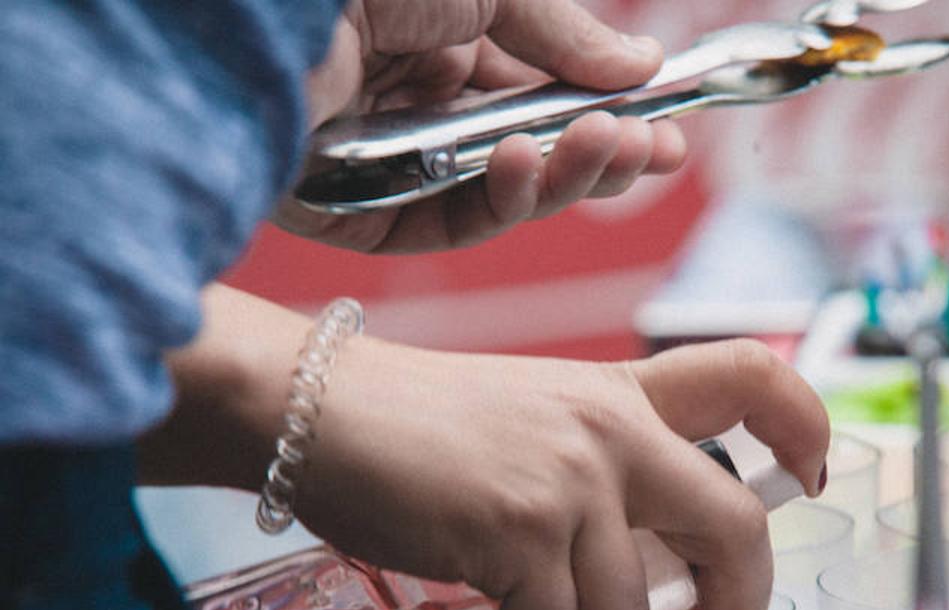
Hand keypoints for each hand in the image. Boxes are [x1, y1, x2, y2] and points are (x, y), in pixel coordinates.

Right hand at [143, 287, 829, 609]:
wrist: (319, 412)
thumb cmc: (418, 427)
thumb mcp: (533, 423)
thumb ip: (600, 479)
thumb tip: (646, 585)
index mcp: (621, 396)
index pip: (748, 375)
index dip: (804, 424)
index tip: (811, 478)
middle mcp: (612, 431)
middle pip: (734, 526)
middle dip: (737, 608)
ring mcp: (570, 480)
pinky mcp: (517, 531)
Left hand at [275, 0, 687, 251]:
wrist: (256, 6)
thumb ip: (564, 36)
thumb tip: (641, 66)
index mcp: (444, 43)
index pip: (542, 97)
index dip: (608, 116)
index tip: (668, 130)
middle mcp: (419, 105)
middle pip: (529, 156)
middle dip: (599, 156)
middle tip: (655, 154)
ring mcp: (391, 161)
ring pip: (498, 198)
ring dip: (564, 177)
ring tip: (611, 147)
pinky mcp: (357, 213)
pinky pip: (446, 225)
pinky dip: (498, 202)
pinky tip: (522, 162)